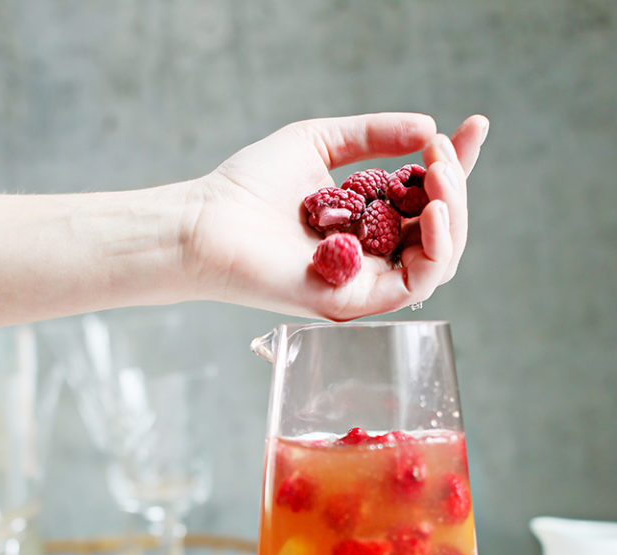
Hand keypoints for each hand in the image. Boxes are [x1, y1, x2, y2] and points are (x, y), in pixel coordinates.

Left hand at [188, 112, 487, 319]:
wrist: (208, 224)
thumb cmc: (249, 188)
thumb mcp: (319, 144)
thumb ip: (373, 135)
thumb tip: (428, 126)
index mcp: (365, 222)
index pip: (425, 198)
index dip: (455, 165)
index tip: (473, 126)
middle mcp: (370, 255)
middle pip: (441, 231)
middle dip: (455, 186)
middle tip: (442, 153)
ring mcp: (365, 282)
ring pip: (439, 259)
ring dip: (453, 214)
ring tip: (441, 176)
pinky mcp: (355, 301)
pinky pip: (416, 284)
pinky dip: (436, 247)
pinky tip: (431, 209)